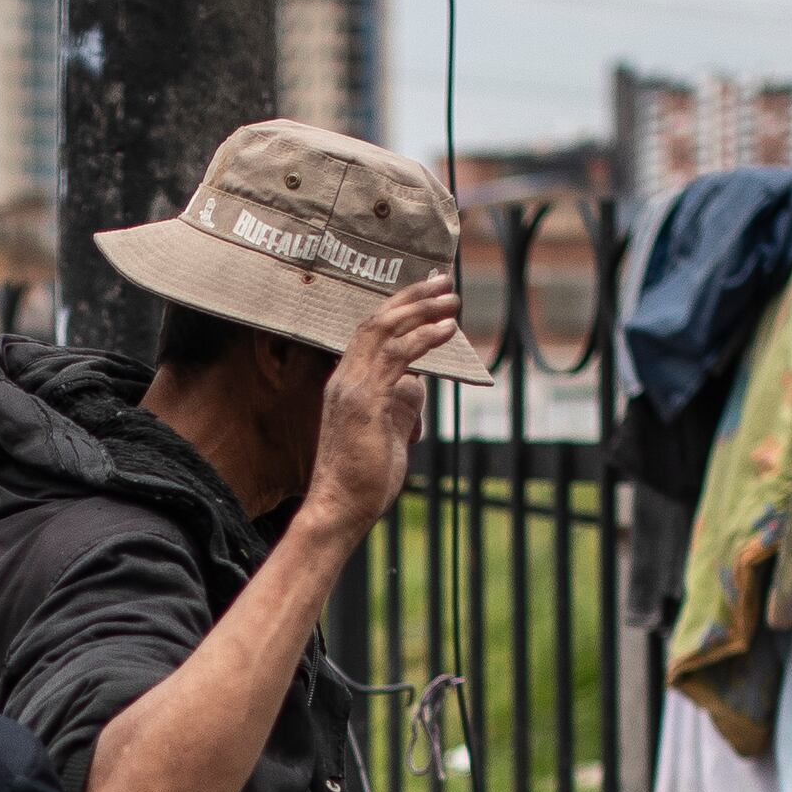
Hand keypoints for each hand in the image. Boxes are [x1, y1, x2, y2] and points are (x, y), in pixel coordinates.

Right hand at [303, 278, 466, 533]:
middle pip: (377, 322)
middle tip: (444, 282)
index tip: (426, 293)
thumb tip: (419, 383)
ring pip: (385, 331)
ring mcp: (352, 388)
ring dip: (422, 311)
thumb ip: (401, 406)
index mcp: (346, 383)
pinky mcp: (365, 402)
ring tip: (453, 301)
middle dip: (412, 298)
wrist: (338, 509)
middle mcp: (344, 378)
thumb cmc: (362, 480)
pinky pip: (397, 358)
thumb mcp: (388, 433)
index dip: (399, 308)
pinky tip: (447, 330)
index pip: (370, 332)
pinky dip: (423, 338)